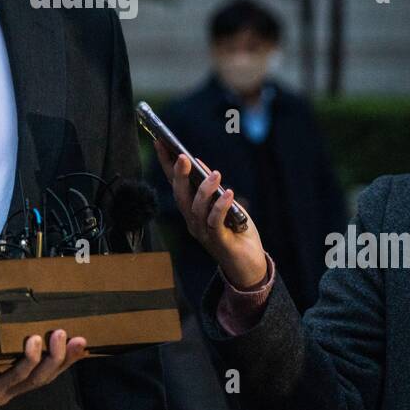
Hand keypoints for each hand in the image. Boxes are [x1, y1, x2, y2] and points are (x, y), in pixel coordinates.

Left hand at [0, 330, 87, 409]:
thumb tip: (6, 297)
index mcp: (9, 375)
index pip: (45, 368)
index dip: (66, 357)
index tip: (82, 341)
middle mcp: (9, 385)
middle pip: (48, 375)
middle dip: (67, 358)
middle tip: (80, 339)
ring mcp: (1, 390)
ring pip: (36, 377)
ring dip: (52, 358)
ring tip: (60, 336)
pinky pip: (13, 376)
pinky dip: (26, 361)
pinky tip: (34, 346)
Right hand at [153, 140, 267, 288]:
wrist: (248, 267)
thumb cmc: (236, 232)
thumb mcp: (225, 205)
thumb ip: (212, 189)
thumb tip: (201, 165)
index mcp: (191, 211)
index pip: (175, 184)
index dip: (166, 164)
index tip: (161, 142)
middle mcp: (192, 222)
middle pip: (180, 196)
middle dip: (179, 175)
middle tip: (182, 156)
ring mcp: (203, 233)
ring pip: (196, 209)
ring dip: (204, 190)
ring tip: (215, 174)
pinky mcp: (219, 241)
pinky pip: (215, 222)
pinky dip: (220, 207)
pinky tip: (228, 193)